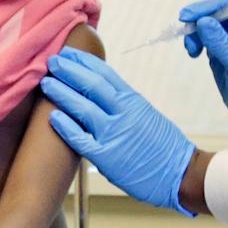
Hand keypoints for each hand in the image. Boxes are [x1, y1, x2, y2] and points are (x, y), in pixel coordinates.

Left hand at [42, 49, 197, 215]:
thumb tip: (101, 93)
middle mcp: (124, 113)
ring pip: (83, 107)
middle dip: (69, 71)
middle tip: (52, 61)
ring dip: (61, 93)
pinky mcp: (107, 158)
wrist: (181, 173)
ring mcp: (115, 135)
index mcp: (133, 100)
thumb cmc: (163, 146)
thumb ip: (124, 104)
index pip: (104, 73)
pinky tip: (52, 117)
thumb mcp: (146, 115)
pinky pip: (81, 139)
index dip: (83, 61)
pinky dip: (66, 127)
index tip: (68, 53)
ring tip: (46, 83)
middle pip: (91, 85)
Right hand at [180, 0, 227, 143]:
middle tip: (184, 32)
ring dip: (195, 34)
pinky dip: (196, 44)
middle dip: (198, 21)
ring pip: (208, 28)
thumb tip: (202, 20)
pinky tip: (193, 53)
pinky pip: (206, 41)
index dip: (207, 7)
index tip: (188, 15)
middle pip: (216, 14)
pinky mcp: (223, 55)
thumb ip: (219, 40)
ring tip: (191, 50)